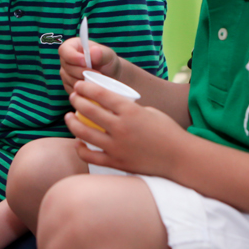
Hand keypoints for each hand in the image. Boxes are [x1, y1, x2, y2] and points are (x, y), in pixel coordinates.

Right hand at [58, 37, 120, 94]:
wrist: (110, 77)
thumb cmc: (108, 63)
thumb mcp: (109, 56)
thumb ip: (101, 53)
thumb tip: (93, 51)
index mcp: (73, 46)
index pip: (64, 50)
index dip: (72, 56)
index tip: (84, 62)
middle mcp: (66, 60)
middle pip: (66, 67)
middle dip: (81, 71)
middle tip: (97, 74)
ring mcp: (66, 74)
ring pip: (69, 80)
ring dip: (84, 81)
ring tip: (97, 80)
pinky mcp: (69, 86)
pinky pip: (72, 90)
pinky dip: (83, 89)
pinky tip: (93, 86)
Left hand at [66, 77, 184, 176]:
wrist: (179, 158)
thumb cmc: (167, 132)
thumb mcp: (149, 111)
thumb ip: (129, 109)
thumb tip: (111, 107)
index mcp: (130, 111)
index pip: (100, 95)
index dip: (85, 88)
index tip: (79, 86)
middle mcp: (121, 128)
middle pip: (89, 111)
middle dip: (76, 101)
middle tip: (73, 98)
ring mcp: (117, 147)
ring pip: (84, 133)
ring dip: (72, 123)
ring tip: (69, 117)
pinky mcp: (116, 163)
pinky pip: (91, 156)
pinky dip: (81, 148)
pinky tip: (78, 142)